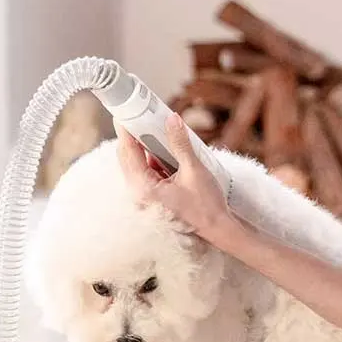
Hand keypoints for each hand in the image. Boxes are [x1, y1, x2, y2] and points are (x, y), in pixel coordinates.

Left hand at [114, 113, 231, 237]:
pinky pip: (146, 171)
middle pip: (127, 157)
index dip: (126, 130)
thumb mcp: (194, 170)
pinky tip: (164, 147)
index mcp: (144, 188)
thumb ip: (180, 143)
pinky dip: (152, 158)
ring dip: (144, 146)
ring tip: (155, 128)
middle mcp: (139, 194)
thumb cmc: (206, 206)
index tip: (126, 112)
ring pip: (136, 164)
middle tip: (141, 115)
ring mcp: (144, 196)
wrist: (216, 229)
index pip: (128, 152)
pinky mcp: (152, 196)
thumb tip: (171, 119)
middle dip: (133, 136)